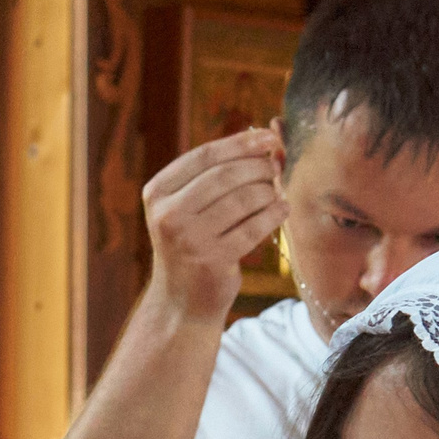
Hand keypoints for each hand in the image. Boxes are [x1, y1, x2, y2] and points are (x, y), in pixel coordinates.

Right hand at [140, 129, 285, 329]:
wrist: (181, 301)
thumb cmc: (192, 244)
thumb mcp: (188, 207)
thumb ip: (216, 173)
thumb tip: (264, 136)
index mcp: (157, 193)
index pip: (205, 156)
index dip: (241, 142)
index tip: (269, 137)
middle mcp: (168, 214)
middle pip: (226, 174)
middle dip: (259, 167)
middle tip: (276, 167)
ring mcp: (188, 239)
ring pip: (244, 199)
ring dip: (268, 191)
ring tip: (275, 192)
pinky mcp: (212, 260)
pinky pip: (255, 226)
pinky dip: (275, 213)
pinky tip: (281, 210)